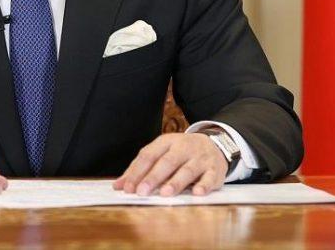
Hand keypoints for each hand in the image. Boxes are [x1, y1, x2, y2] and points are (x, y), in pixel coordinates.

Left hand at [113, 132, 227, 196]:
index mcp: (167, 142)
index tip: (127, 188)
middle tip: (141, 192)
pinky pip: (209, 177)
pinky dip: (204, 185)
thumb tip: (119, 186)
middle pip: (166, 162)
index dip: (137, 172)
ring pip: (187, 169)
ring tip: (165, 193)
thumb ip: (141, 169)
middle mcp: (183, 147)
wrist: (215, 144)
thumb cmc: (182, 153)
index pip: (148, 155)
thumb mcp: (162, 154)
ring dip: (176, 182)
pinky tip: (197, 193)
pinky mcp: (214, 169)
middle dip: (153, 177)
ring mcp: (200, 158)